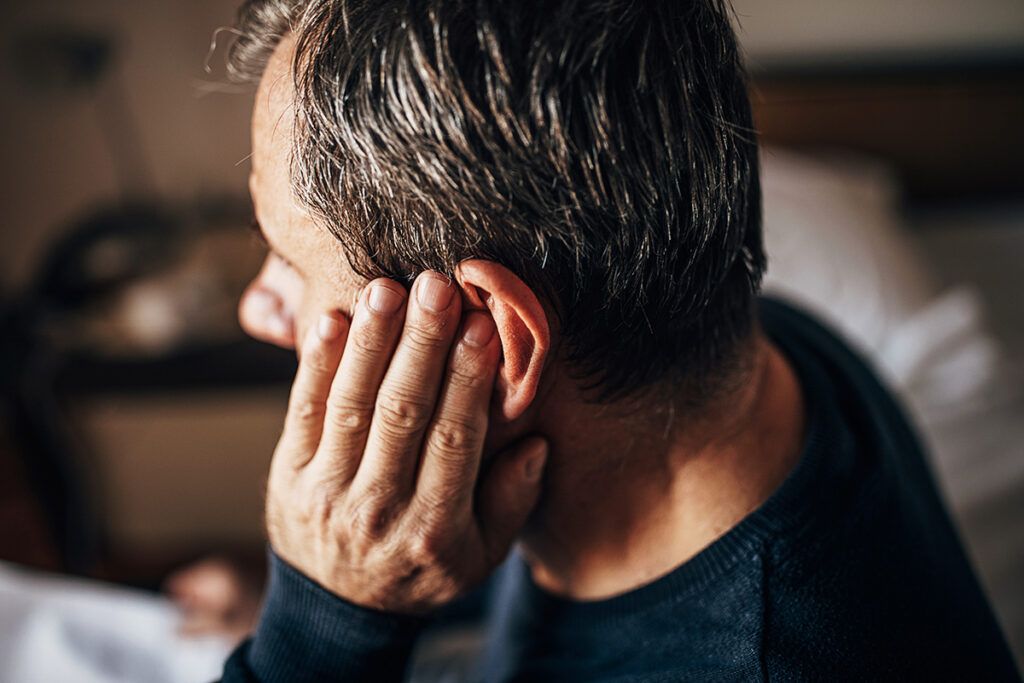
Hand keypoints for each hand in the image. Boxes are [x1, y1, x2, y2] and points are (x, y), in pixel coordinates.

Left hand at [264, 270, 547, 614]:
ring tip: (387, 288)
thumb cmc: (421, 572)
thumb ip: (511, 504)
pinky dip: (316, 365)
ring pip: (352, 405)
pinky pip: (303, 412)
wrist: (337, 610)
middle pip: (402, 414)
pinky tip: (334, 319)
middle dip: (420, 345)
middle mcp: (378, 509)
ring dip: (370, 342)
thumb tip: (536, 444)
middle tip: (436, 287)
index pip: (455, 440)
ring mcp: (327, 491)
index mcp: (434, 528)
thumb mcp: (479, 559)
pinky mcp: (290, 473)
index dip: (468, 380)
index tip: (482, 326)